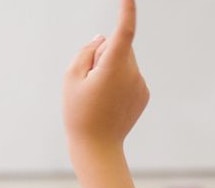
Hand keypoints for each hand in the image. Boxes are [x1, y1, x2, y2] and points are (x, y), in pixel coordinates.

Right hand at [63, 0, 148, 149]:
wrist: (97, 148)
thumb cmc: (78, 114)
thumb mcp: (71, 79)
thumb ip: (86, 52)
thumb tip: (103, 39)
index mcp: (113, 67)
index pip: (124, 31)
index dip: (127, 10)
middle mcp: (132, 73)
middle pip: (118, 47)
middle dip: (103, 55)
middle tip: (89, 82)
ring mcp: (140, 84)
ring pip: (124, 62)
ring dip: (111, 69)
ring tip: (99, 96)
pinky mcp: (144, 93)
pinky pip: (130, 76)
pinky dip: (119, 82)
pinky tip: (109, 102)